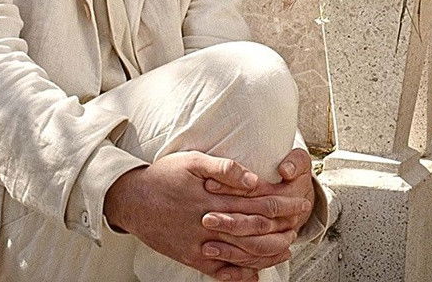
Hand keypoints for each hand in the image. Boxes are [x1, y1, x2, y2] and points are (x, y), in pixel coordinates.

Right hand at [105, 151, 309, 280]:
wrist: (130, 200)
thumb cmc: (163, 177)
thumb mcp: (192, 161)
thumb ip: (224, 168)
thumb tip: (253, 179)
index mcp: (214, 198)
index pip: (257, 203)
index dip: (282, 203)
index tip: (299, 201)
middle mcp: (210, 224)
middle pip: (255, 230)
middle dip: (282, 227)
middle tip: (300, 222)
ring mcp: (201, 244)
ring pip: (241, 253)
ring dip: (267, 251)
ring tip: (286, 247)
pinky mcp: (191, 257)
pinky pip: (219, 271)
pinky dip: (239, 274)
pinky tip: (255, 273)